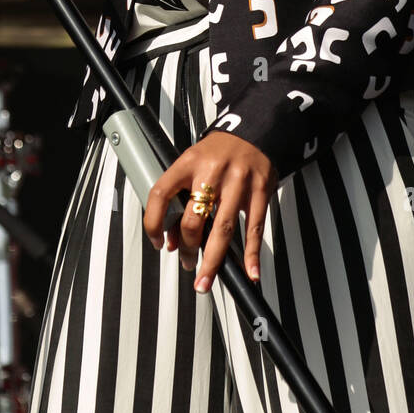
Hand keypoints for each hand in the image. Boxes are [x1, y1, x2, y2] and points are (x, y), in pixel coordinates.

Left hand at [143, 133, 276, 294]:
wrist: (252, 131)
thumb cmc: (218, 152)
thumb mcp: (192, 163)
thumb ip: (181, 196)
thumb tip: (172, 239)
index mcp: (188, 162)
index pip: (160, 194)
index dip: (153, 223)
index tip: (157, 242)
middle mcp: (212, 172)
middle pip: (193, 220)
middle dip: (186, 248)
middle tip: (186, 263)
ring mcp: (238, 182)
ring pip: (222, 229)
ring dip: (212, 261)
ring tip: (204, 281)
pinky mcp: (259, 190)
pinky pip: (254, 227)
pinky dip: (252, 253)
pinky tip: (249, 272)